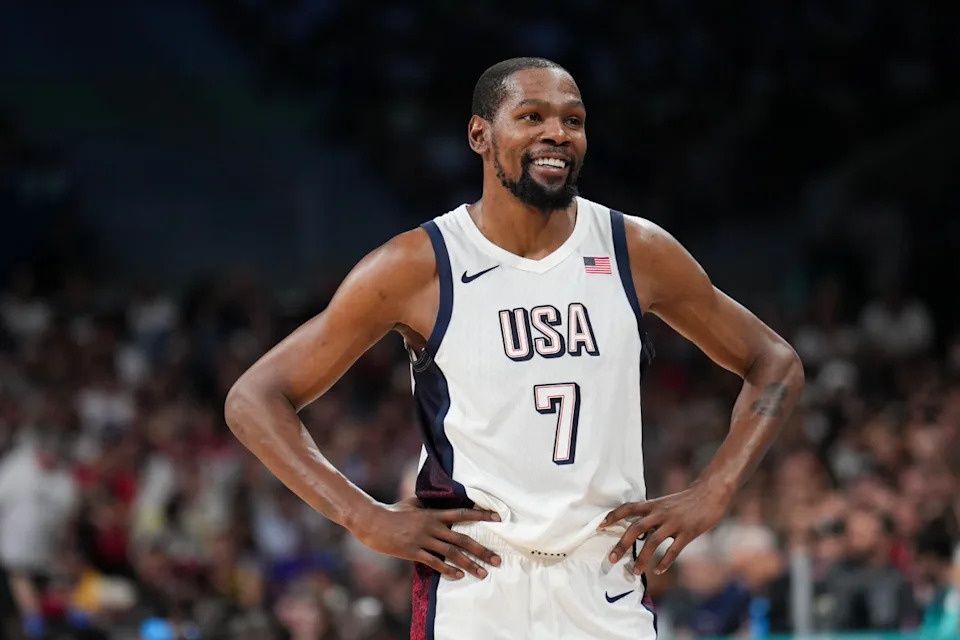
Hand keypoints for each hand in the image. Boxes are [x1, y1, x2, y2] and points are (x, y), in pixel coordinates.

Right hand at [351, 497, 501, 579]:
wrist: (372, 521)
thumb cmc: (392, 512)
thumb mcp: (412, 504)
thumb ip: (426, 505)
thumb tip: (433, 501)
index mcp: (433, 514)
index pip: (462, 514)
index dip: (481, 516)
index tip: (498, 519)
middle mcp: (432, 527)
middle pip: (462, 539)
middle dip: (482, 550)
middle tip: (497, 560)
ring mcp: (423, 539)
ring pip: (452, 553)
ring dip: (469, 564)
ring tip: (483, 573)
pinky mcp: (413, 551)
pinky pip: (434, 562)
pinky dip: (447, 570)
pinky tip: (458, 576)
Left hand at [600, 484, 730, 575]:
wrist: (710, 492)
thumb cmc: (687, 499)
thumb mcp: (665, 502)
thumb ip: (652, 513)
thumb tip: (637, 528)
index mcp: (653, 504)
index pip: (628, 508)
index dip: (613, 515)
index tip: (600, 525)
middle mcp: (660, 513)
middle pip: (635, 528)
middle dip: (622, 544)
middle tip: (612, 558)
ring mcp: (674, 523)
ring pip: (653, 542)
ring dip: (642, 558)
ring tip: (635, 571)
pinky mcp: (688, 532)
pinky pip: (674, 550)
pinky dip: (665, 561)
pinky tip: (658, 570)